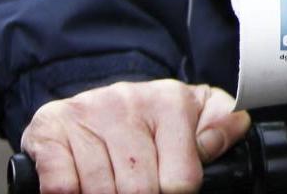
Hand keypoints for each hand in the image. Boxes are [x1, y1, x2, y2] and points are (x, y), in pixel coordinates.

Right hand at [20, 79, 249, 193]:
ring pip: (101, 191)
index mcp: (169, 102)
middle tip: (138, 189)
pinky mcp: (50, 129)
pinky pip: (61, 184)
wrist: (97, 102)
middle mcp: (127, 102)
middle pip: (139, 190)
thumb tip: (236, 128)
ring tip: (113, 187)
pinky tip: (81, 188)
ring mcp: (86, 114)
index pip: (181, 180)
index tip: (169, 189)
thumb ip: (218, 124)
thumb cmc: (151, 119)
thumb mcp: (194, 114)